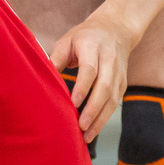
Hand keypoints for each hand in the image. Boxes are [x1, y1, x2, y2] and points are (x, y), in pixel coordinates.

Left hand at [49, 13, 133, 136]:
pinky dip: (105, 118)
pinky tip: (94, 130)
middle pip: (104, 87)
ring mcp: (118, 73)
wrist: (116, 29)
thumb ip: (56, 59)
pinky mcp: (122, 83)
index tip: (73, 103)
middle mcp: (109, 60)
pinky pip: (115, 103)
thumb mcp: (67, 41)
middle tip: (81, 126)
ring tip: (87, 135)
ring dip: (100, 119)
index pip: (90, 70)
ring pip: (113, 99)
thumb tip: (41, 80)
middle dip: (93, 109)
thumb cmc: (85, 37)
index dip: (83, 87)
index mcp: (93, 47)